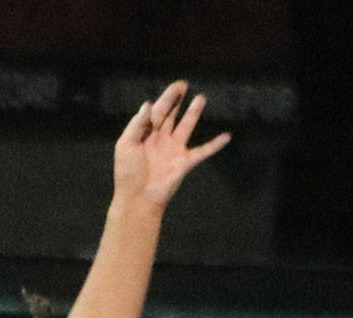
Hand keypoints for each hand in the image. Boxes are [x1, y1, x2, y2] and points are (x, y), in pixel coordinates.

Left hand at [113, 81, 230, 210]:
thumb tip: (148, 104)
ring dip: (193, 113)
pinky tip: (227, 136)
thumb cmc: (128, 174)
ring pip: (186, 126)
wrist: (137, 199)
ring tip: (201, 98)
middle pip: (170, 114)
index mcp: (145, 135)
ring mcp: (174, 150)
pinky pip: (203, 151)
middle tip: (183, 85)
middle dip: (176, 99)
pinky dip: (215, 144)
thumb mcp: (125, 146)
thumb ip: (137, 125)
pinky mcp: (184, 162)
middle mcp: (161, 139)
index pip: (156, 111)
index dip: (163, 100)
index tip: (170, 93)